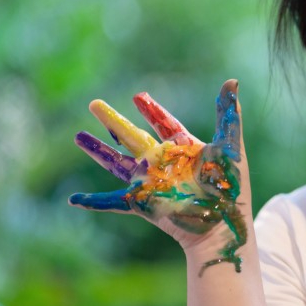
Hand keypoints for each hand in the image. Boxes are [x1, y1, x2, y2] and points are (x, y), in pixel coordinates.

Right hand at [69, 80, 249, 274]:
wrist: (223, 224)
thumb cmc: (231, 188)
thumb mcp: (231, 147)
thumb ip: (228, 115)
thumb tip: (232, 81)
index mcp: (185, 149)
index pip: (165, 123)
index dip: (152, 110)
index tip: (139, 96)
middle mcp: (164, 163)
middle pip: (132, 136)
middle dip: (113, 120)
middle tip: (94, 103)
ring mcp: (151, 182)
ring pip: (116, 162)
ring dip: (97, 150)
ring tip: (77, 136)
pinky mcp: (142, 202)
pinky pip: (112, 202)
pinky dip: (92, 203)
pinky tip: (73, 201)